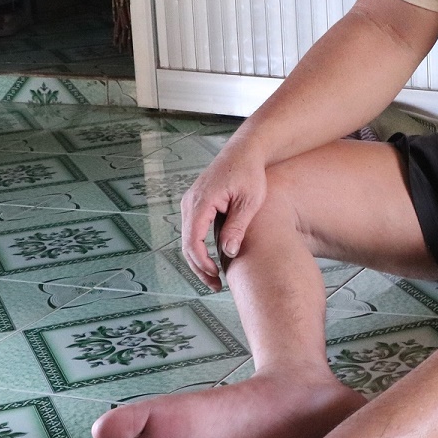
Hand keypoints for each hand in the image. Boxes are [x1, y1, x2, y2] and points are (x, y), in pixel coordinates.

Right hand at [179, 140, 268, 288]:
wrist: (245, 151)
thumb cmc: (250, 172)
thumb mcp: (249, 201)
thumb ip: (237, 226)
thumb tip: (228, 252)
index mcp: (201, 201)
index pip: (193, 240)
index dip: (202, 263)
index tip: (216, 277)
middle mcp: (190, 202)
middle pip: (187, 244)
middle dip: (199, 267)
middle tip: (215, 286)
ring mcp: (190, 202)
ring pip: (188, 239)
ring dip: (199, 260)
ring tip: (215, 278)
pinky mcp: (195, 203)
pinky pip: (192, 230)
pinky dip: (200, 247)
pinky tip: (214, 259)